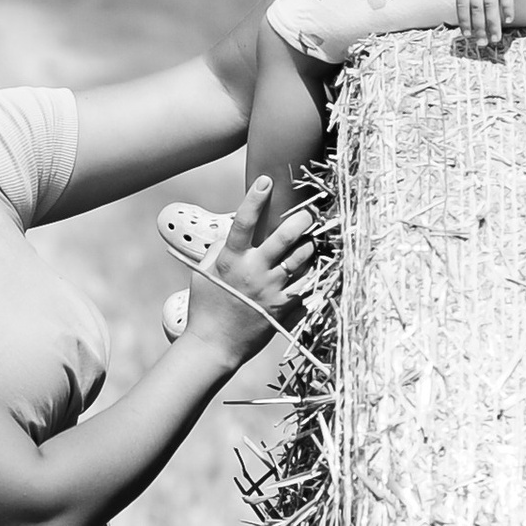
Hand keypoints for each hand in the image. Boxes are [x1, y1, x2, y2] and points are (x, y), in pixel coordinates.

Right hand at [187, 175, 318, 359]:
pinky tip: (321, 266)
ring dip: (310, 245)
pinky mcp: (283, 308)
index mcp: (230, 260)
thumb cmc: (206, 307)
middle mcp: (253, 272)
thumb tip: (234, 229)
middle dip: (300, 219)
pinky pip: (307, 287)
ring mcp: (271, 291)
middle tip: (308, 212)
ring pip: (301, 259)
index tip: (266, 180)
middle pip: (283, 237)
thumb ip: (221, 248)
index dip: (255, 199)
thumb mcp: (204, 272)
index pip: (243, 222)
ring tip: (313, 239)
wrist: (213, 345)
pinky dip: (315, 274)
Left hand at [457, 0, 525, 53]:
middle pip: (476, 10)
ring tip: (495, 39)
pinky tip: (509, 20)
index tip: (466, 34)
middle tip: (481, 44)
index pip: (461, 4)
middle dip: (478, 29)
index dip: (463, 21)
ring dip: (492, 25)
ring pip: (490, 7)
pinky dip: (507, 9)